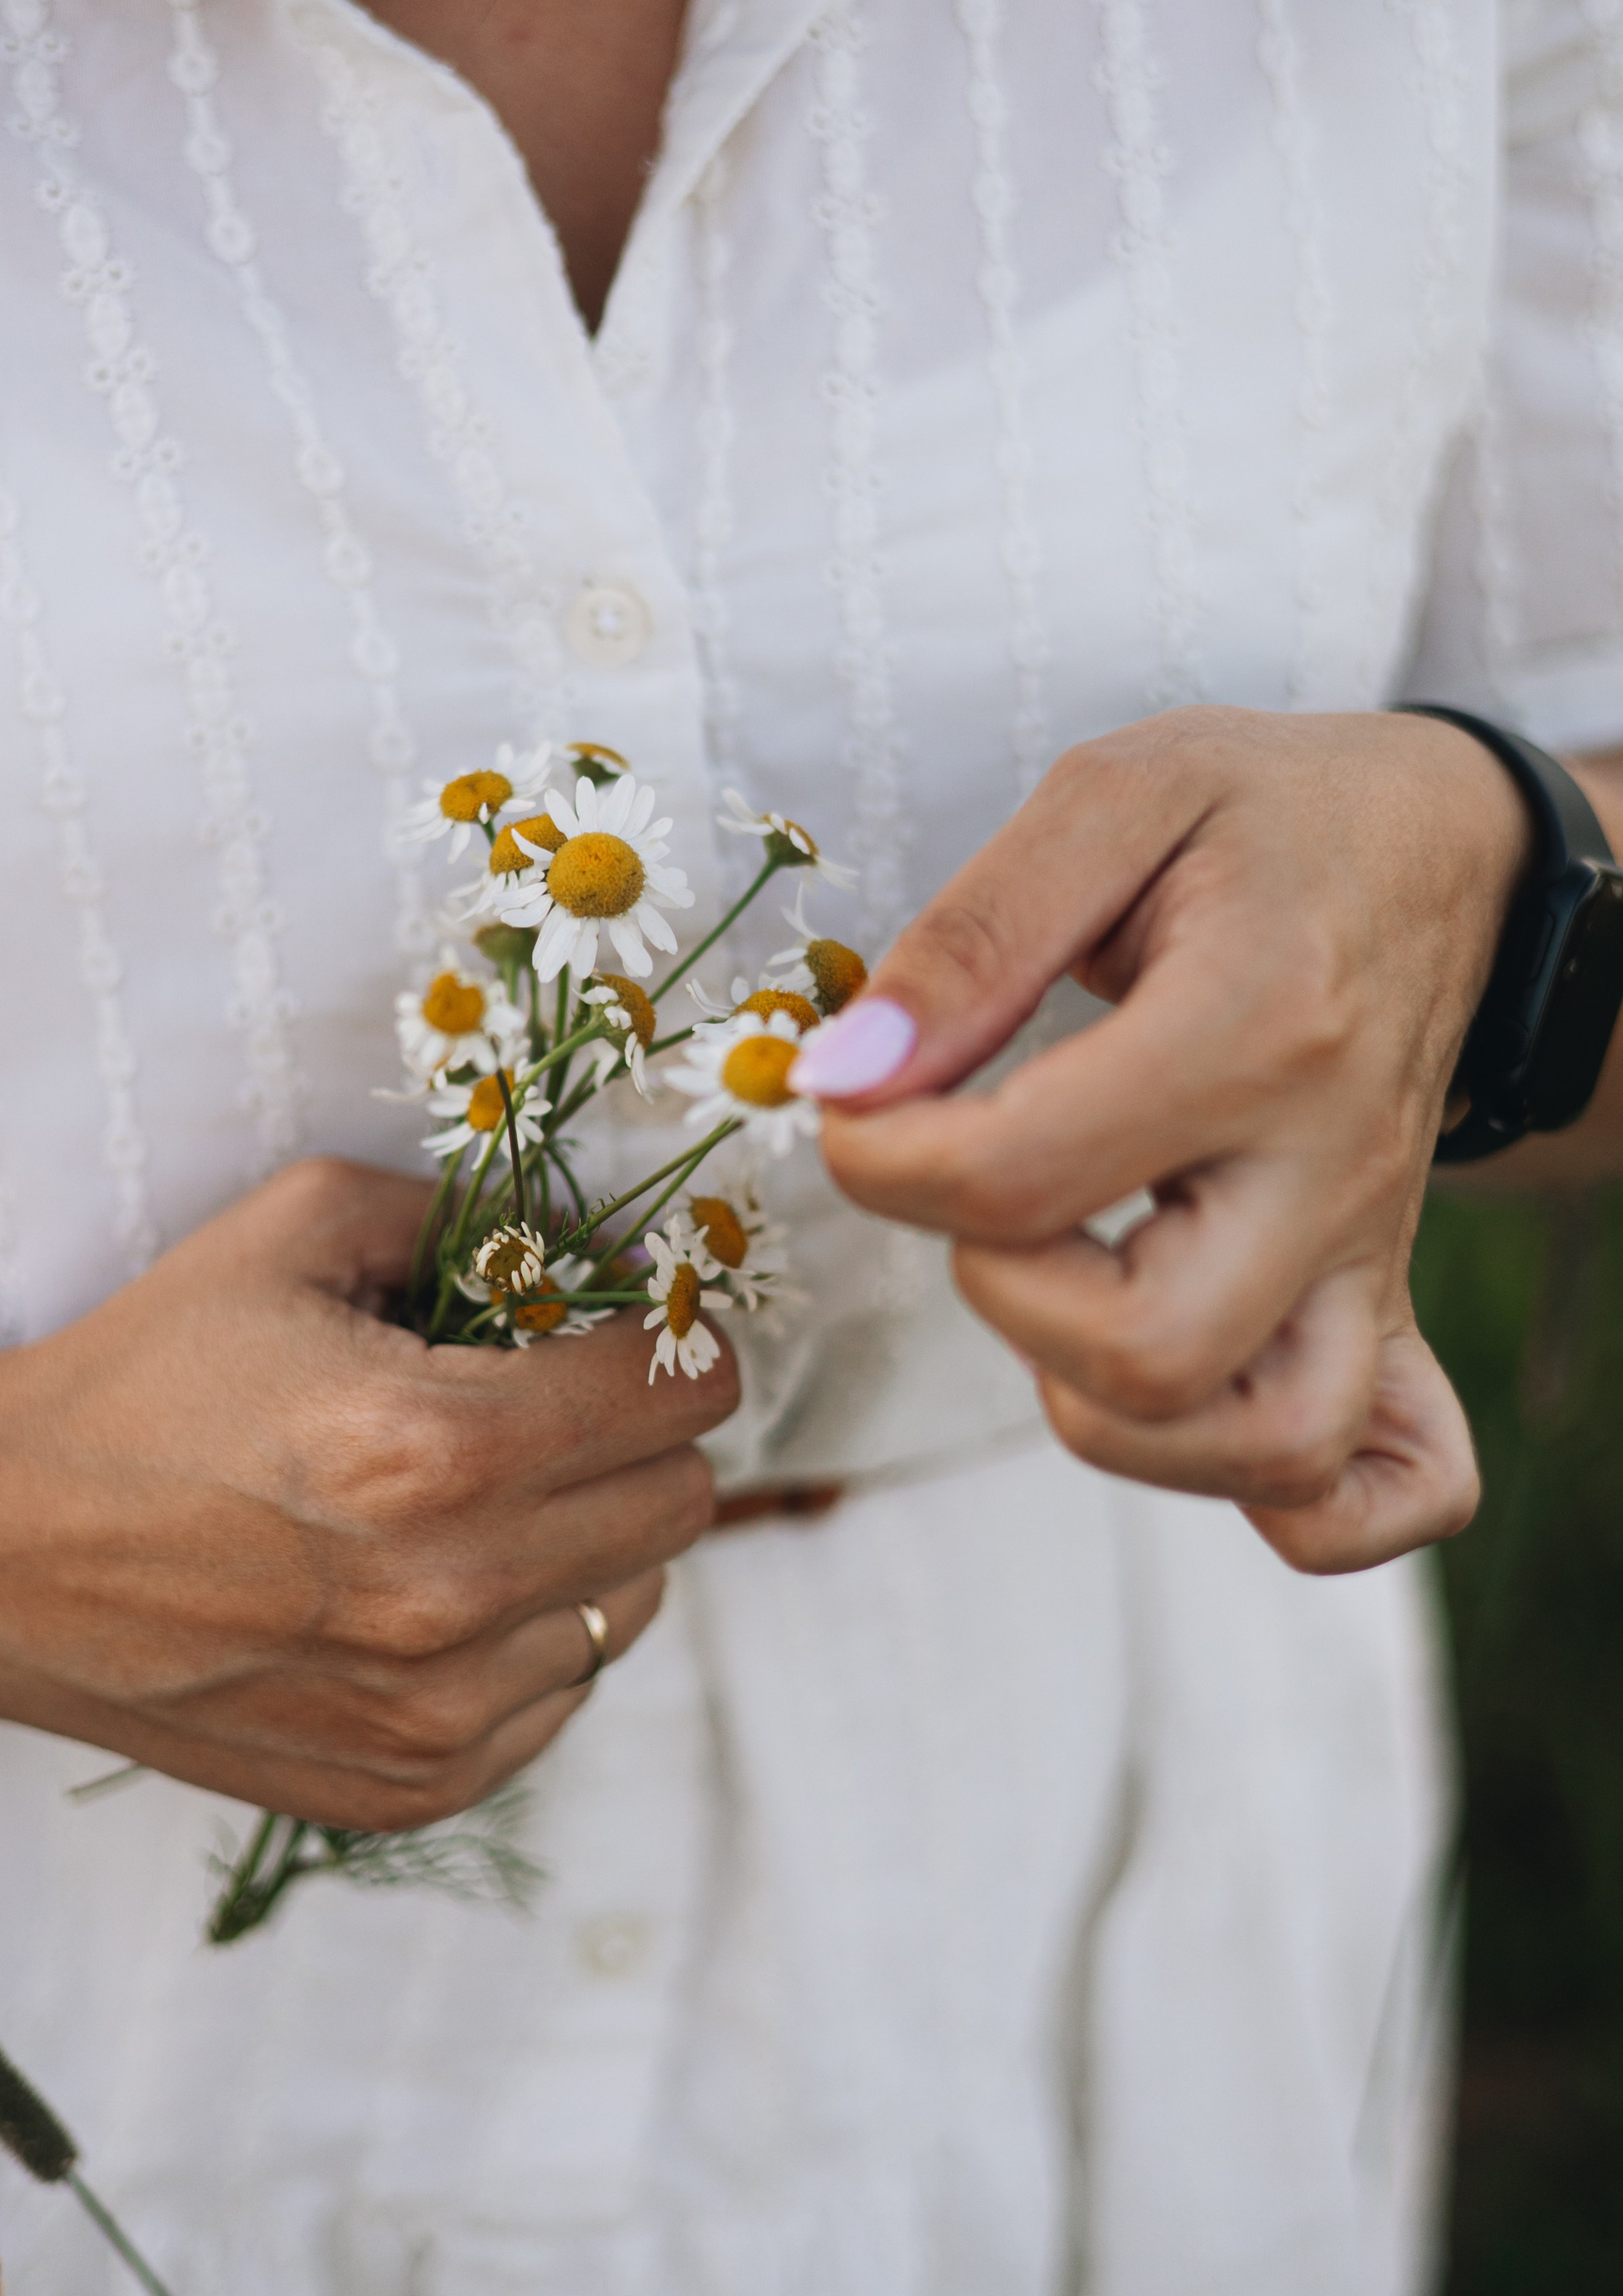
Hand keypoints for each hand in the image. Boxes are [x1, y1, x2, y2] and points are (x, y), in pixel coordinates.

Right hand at [0, 1159, 730, 1826]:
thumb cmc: (148, 1369)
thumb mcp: (305, 1223)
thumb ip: (477, 1215)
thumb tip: (610, 1251)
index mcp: (436, 1447)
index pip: (680, 1392)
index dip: (669, 1340)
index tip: (624, 1325)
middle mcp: (451, 1597)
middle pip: (684, 1500)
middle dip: (636, 1433)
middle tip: (551, 1401)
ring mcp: (432, 1714)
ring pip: (636, 1602)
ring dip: (588, 1538)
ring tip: (474, 1499)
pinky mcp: (405, 1788)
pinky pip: (561, 1693)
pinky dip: (529, 1634)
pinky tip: (429, 1585)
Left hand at [795, 708, 1531, 1571]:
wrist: (1449, 844)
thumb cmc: (1269, 812)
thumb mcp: (1114, 796)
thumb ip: (973, 937)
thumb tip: (847, 1075)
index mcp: (1258, 1024)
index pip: (1020, 1184)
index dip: (881, 1159)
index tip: (856, 1100)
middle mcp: (1329, 1169)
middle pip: (1151, 1358)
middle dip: (1000, 1292)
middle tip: (976, 1187)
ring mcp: (1370, 1255)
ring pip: (1261, 1449)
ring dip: (1108, 1406)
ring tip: (1061, 1273)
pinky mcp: (1388, 1302)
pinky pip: (1385, 1486)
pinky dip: (1289, 1499)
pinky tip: (1187, 1408)